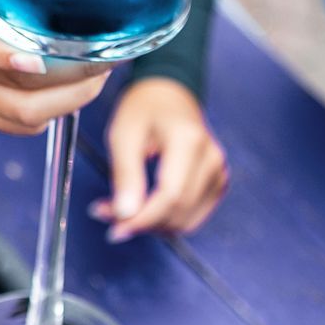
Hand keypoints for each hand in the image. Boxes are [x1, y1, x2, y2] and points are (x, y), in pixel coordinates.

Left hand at [92, 78, 227, 240]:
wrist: (168, 95)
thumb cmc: (143, 109)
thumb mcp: (123, 135)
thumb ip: (125, 175)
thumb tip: (125, 215)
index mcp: (189, 141)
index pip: (170, 195)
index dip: (142, 219)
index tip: (114, 229)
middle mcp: (211, 158)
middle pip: (178, 211)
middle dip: (141, 222)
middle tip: (106, 214)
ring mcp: (218, 172)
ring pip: (185, 221)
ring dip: (151, 225)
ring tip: (122, 210)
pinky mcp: (217, 183)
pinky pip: (191, 217)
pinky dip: (165, 220)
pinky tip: (144, 208)